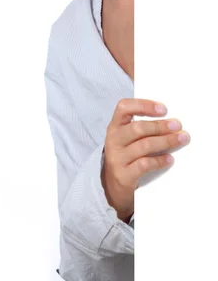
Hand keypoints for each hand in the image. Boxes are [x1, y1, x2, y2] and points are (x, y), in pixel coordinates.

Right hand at [101, 98, 190, 222]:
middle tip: (177, 126)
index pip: (124, 107)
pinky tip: (170, 159)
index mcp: (114, 126)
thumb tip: (169, 120)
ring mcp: (117, 158)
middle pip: (137, 128)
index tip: (163, 109)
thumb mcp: (126, 139)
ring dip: (165, 142)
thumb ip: (140, 128)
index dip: (143, 105)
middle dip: (160, 126)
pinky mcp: (124, 175)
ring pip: (144, 146)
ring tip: (180, 140)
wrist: (113, 187)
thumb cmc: (126, 157)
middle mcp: (113, 140)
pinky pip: (144, 164)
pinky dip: (160, 161)